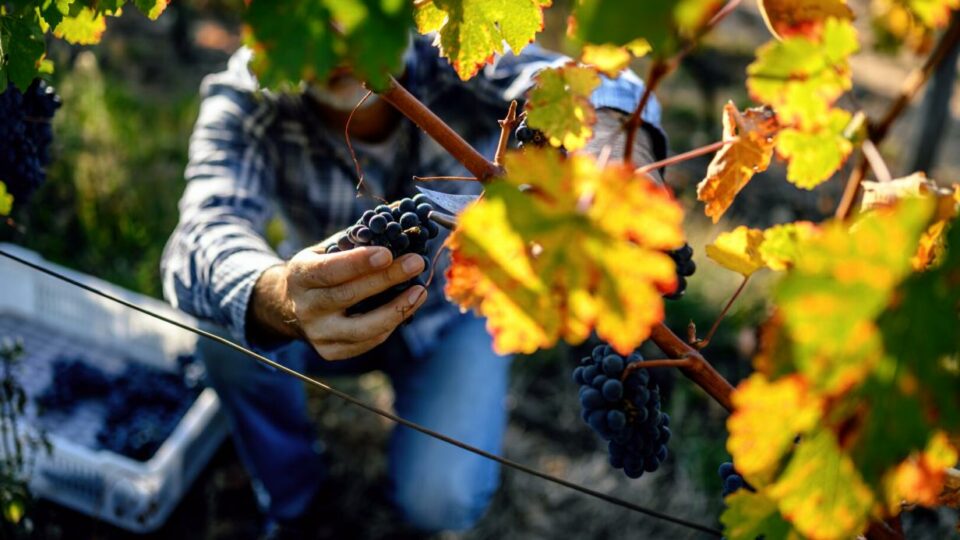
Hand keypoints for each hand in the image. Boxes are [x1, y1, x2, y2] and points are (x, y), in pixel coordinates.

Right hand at [248, 244, 426, 359]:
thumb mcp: (323, 251)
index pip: (329, 270)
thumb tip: (393, 230)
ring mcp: (317, 333)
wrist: (289, 306)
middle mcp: (305, 307)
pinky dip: (390, 326)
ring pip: (362, 328)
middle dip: (386, 279)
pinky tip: (406, 308)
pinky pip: (366, 342)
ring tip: (420, 292)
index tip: (387, 253)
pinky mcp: (330, 351)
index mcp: (301, 275)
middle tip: (416, 263)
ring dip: (396, 309)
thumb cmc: (318, 271)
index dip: (358, 262)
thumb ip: (352, 243)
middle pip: (349, 296)